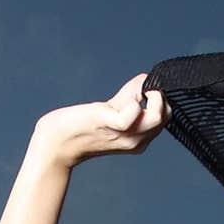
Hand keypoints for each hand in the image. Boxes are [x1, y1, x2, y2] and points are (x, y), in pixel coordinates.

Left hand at [32, 73, 170, 167]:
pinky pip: (132, 114)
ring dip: (150, 94)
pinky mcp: (110, 124)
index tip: (141, 90)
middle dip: (158, 94)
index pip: (165, 117)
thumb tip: (146, 80)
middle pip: (166, 116)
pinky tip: (123, 98)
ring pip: (158, 116)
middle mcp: (137, 141)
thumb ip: (131, 97)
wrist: (57, 143)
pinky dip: (133, 101)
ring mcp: (125, 135)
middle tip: (136, 90)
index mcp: (140, 140)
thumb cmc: (81, 125)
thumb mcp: (114, 112)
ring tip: (132, 92)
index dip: (159, 98)